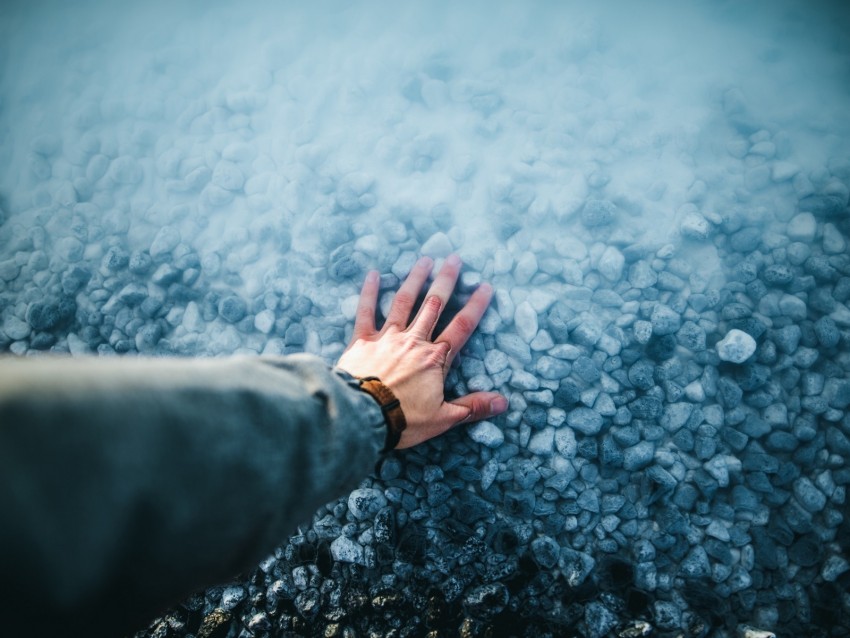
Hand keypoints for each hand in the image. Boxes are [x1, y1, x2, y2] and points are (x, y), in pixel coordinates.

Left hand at [336, 254, 507, 448]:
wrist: (362, 416)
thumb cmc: (403, 419)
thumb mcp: (443, 418)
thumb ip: (472, 407)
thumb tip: (503, 403)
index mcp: (436, 358)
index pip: (462, 327)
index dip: (475, 306)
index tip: (485, 286)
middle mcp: (414, 340)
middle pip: (434, 305)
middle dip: (446, 281)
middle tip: (454, 259)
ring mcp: (387, 337)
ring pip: (404, 302)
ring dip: (415, 279)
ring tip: (424, 260)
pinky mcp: (362, 341)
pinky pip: (366, 312)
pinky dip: (370, 292)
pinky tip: (374, 274)